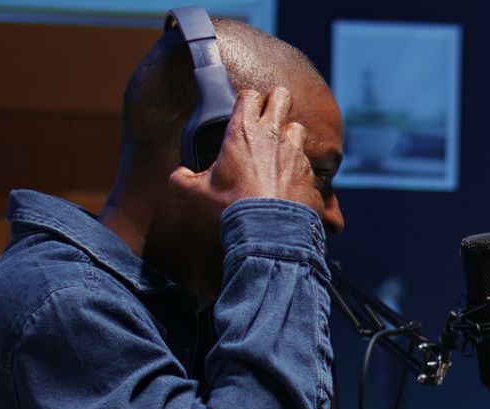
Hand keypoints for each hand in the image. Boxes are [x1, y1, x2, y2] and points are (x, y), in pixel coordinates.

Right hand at [167, 87, 321, 217]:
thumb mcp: (197, 194)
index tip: (243, 111)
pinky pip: (308, 163)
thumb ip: (182, 180)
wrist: (270, 232)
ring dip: (290, 135)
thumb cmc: (233, 208)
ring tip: (280, 151)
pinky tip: (290, 182)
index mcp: (244, 133)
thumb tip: (178, 176)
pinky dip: (300, 169)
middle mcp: (273, 136)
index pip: (249, 95)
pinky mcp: (310, 174)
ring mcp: (296, 153)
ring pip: (298, 127)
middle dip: (276, 102)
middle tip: (268, 117)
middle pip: (282, 96)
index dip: (247, 100)